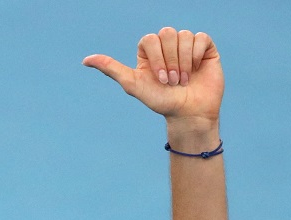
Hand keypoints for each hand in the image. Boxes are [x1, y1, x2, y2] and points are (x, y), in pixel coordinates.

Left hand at [83, 28, 222, 126]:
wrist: (188, 114)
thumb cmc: (161, 102)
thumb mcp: (133, 85)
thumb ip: (111, 69)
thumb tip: (85, 60)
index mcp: (149, 51)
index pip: (150, 39)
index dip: (156, 59)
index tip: (160, 80)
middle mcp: (167, 46)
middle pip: (167, 34)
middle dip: (170, 61)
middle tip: (172, 82)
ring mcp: (186, 46)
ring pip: (184, 36)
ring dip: (183, 62)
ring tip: (184, 80)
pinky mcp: (204, 48)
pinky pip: (200, 38)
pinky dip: (196, 56)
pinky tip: (196, 70)